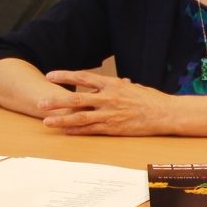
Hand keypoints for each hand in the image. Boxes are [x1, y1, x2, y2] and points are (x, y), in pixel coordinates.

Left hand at [38, 70, 176, 135]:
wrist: (166, 114)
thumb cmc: (153, 100)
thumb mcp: (135, 88)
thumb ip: (121, 86)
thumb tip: (116, 83)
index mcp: (113, 85)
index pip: (84, 77)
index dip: (66, 76)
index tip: (51, 75)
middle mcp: (109, 98)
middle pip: (76, 99)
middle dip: (56, 101)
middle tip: (41, 103)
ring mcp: (111, 114)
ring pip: (80, 117)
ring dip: (62, 119)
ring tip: (47, 121)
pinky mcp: (115, 128)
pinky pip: (92, 129)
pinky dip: (78, 130)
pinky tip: (67, 131)